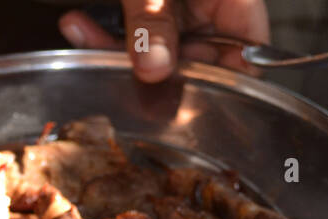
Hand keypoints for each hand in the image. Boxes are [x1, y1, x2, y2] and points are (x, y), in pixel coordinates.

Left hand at [58, 0, 269, 81]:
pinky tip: (78, 23)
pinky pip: (130, 33)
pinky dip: (102, 32)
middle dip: (154, 70)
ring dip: (116, 50)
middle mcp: (210, 4)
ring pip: (154, 51)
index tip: (194, 101)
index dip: (228, 81)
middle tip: (123, 74)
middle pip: (196, 58)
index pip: (249, 51)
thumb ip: (152, 22)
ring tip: (83, 33)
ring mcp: (179, 7)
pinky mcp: (146, 6)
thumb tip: (153, 69)